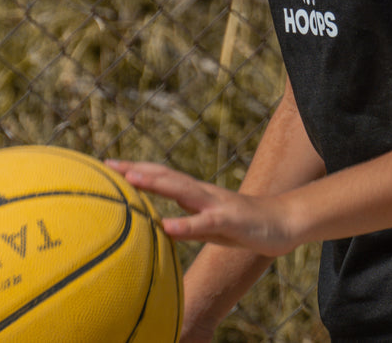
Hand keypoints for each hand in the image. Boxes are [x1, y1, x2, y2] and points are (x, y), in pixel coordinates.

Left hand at [108, 160, 300, 257]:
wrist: (284, 224)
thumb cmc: (243, 227)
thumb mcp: (210, 227)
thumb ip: (186, 224)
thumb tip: (159, 227)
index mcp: (195, 194)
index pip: (161, 177)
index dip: (136, 171)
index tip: (107, 166)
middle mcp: (203, 193)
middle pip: (166, 176)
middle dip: (137, 170)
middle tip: (109, 165)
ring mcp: (216, 204)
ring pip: (183, 190)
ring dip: (156, 184)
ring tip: (131, 180)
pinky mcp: (230, 221)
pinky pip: (205, 223)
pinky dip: (185, 224)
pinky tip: (167, 227)